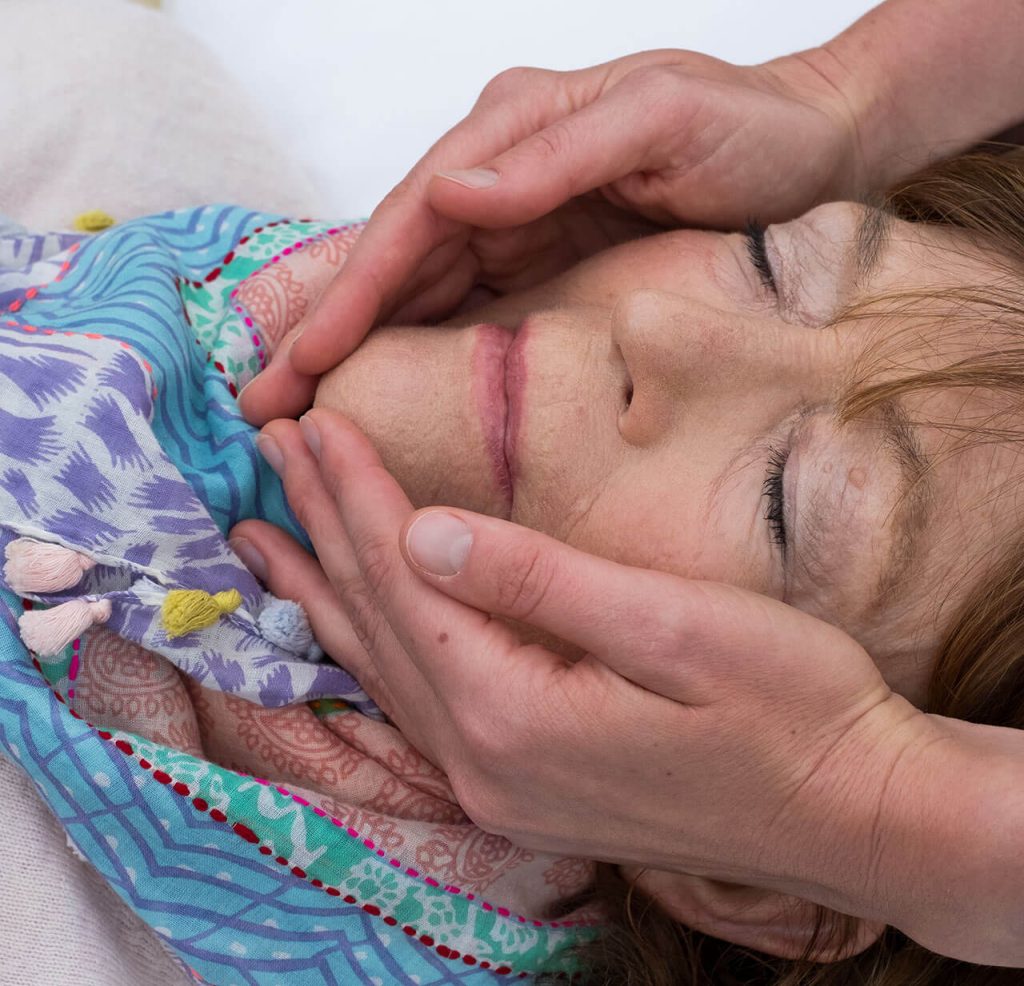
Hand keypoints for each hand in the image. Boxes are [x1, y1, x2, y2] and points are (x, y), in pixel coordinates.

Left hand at [230, 408, 936, 957]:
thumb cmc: (788, 707)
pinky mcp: (522, 786)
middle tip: (271, 451)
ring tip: (264, 541)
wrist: (853, 813)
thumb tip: (422, 531)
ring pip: (382, 669)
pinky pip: (414, 705)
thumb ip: (537, 582)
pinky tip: (347, 626)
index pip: (405, 579)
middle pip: (378, 620)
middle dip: (323, 527)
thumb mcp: (675, 628)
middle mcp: (483, 761)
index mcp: (513, 713)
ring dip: (326, 592)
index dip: (357, 492)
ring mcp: (497, 784)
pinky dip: (369, 648)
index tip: (316, 420)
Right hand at [239, 46, 866, 424]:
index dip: (352, 294)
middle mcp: (502, 173)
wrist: (816, 145)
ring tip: (301, 405)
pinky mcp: (545, 254)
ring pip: (419, 286)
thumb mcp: (660, 121)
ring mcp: (521, 214)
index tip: (300, 361)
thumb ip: (555, 156)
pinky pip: (465, 304)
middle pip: (396, 258)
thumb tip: (450, 193)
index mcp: (513, 131)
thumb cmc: (749, 127)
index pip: (411, 219)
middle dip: (327, 330)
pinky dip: (415, 343)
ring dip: (357, 344)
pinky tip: (383, 383)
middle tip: (262, 402)